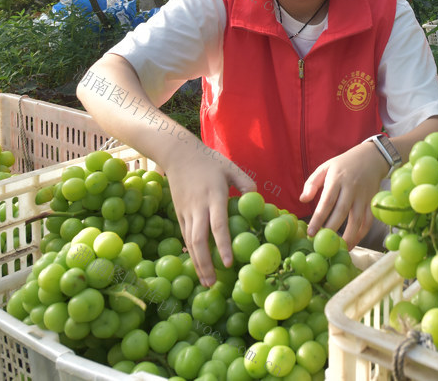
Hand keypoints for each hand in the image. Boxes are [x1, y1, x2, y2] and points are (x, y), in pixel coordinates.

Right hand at [163, 142, 255, 286]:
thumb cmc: (209, 161)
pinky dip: (191, 252)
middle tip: (213, 283)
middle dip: (206, 264)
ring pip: (190, 242)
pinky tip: (198, 265)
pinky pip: (185, 236)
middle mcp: (198, 207)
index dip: (223, 246)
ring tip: (206, 282)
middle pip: (199, 240)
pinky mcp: (179, 213)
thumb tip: (259, 200)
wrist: (178, 154)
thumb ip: (246, 183)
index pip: (218, 225)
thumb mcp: (230, 167)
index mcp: (214, 196)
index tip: (229, 263)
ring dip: (197, 263)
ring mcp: (186, 211)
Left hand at [299, 140, 388, 249]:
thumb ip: (312, 183)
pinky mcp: (372, 201)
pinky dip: (362, 233)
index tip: (311, 233)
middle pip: (341, 212)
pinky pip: (368, 220)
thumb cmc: (344, 164)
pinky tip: (353, 242)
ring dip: (349, 236)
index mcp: (337, 179)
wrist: (371, 157)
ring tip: (339, 249)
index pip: (327, 201)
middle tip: (321, 244)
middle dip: (331, 230)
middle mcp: (351, 188)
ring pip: (357, 219)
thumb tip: (303, 200)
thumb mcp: (325, 167)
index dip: (318, 218)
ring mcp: (363, 196)